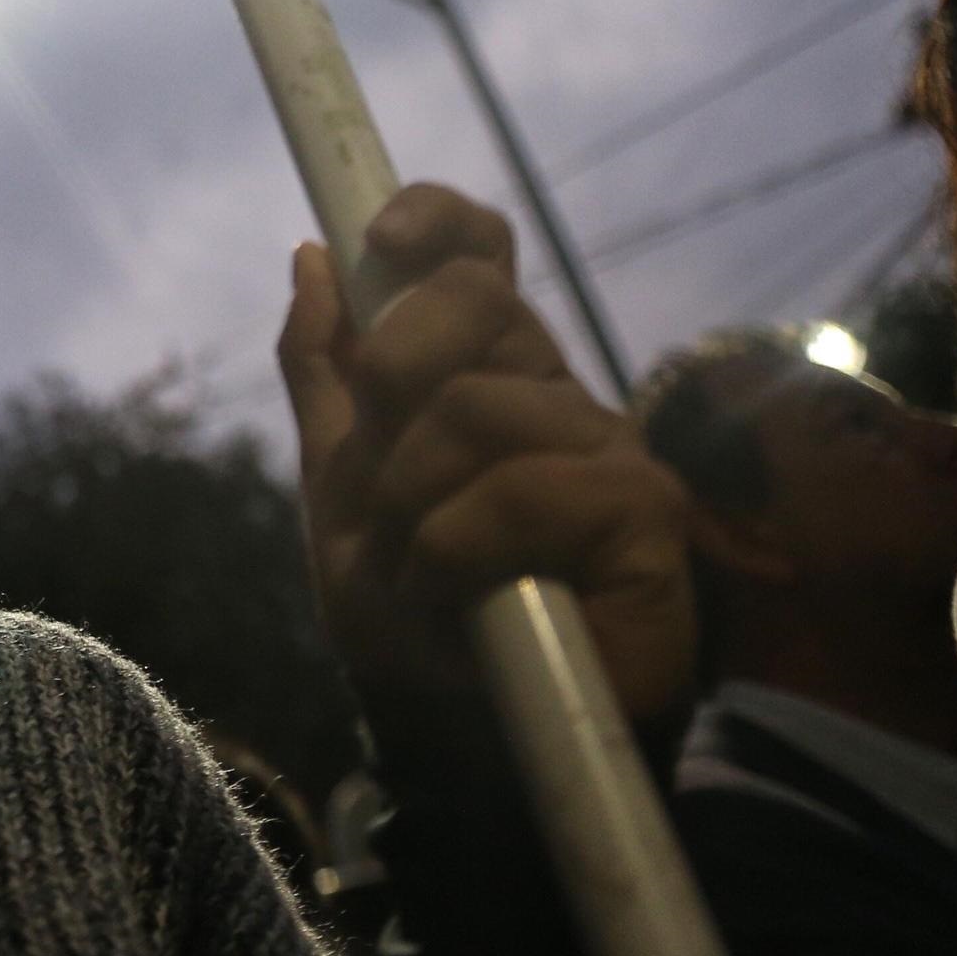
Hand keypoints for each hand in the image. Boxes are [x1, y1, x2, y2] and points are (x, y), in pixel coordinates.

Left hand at [280, 184, 695, 733]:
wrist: (452, 734)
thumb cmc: (410, 613)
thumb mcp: (338, 489)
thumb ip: (326, 376)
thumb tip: (311, 257)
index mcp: (484, 375)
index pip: (479, 259)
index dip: (438, 221)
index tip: (379, 235)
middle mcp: (553, 396)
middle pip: (475, 303)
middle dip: (394, 372)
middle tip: (379, 464)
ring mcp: (607, 450)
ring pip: (478, 407)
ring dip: (411, 503)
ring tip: (420, 571)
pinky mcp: (645, 517)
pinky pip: (525, 488)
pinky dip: (457, 547)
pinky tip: (461, 595)